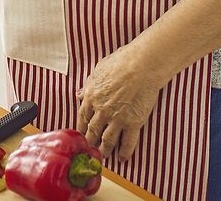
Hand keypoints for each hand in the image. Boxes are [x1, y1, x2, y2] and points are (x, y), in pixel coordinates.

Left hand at [75, 45, 166, 161]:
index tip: (81, 133)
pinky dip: (124, 152)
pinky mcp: (133, 123)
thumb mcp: (99, 69)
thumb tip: (79, 93)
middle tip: (89, 149)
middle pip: (92, 131)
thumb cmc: (122, 61)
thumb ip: (89, 84)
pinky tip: (123, 158)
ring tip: (103, 156)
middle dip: (90, 141)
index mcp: (91, 96)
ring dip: (104, 150)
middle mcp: (101, 111)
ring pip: (107, 140)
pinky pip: (127, 142)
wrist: (142, 64)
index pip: (82, 117)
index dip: (81, 127)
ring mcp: (116, 118)